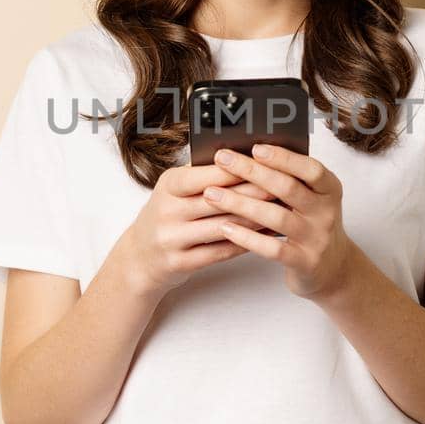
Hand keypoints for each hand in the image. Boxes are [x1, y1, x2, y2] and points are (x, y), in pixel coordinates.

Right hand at [118, 161, 277, 300]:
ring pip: (223, 226)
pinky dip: (247, 243)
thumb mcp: (175, 191)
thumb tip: (248, 160)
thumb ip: (203, 177)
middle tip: (285, 186)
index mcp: (168, 185)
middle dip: (256, 192)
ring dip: (256, 219)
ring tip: (281, 211)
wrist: (139, 257)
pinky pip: (221, 252)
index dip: (241, 169)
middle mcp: (167, 211)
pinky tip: (267, 237)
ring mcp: (172, 239)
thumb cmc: (167, 216)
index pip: (209, 174)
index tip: (269, 164)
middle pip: (220, 199)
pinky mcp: (180, 263)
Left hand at [202, 144, 357, 300]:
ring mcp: (316, 238)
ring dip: (241, 203)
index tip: (255, 148)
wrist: (332, 267)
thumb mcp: (311, 198)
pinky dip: (247, 237)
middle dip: (252, 171)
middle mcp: (326, 212)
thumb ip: (290, 179)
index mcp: (330, 189)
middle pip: (288, 188)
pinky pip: (273, 248)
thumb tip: (248, 155)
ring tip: (212, 194)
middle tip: (223, 159)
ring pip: (277, 217)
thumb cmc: (311, 224)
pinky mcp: (304, 262)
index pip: (311, 168)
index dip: (283, 157)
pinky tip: (225, 227)